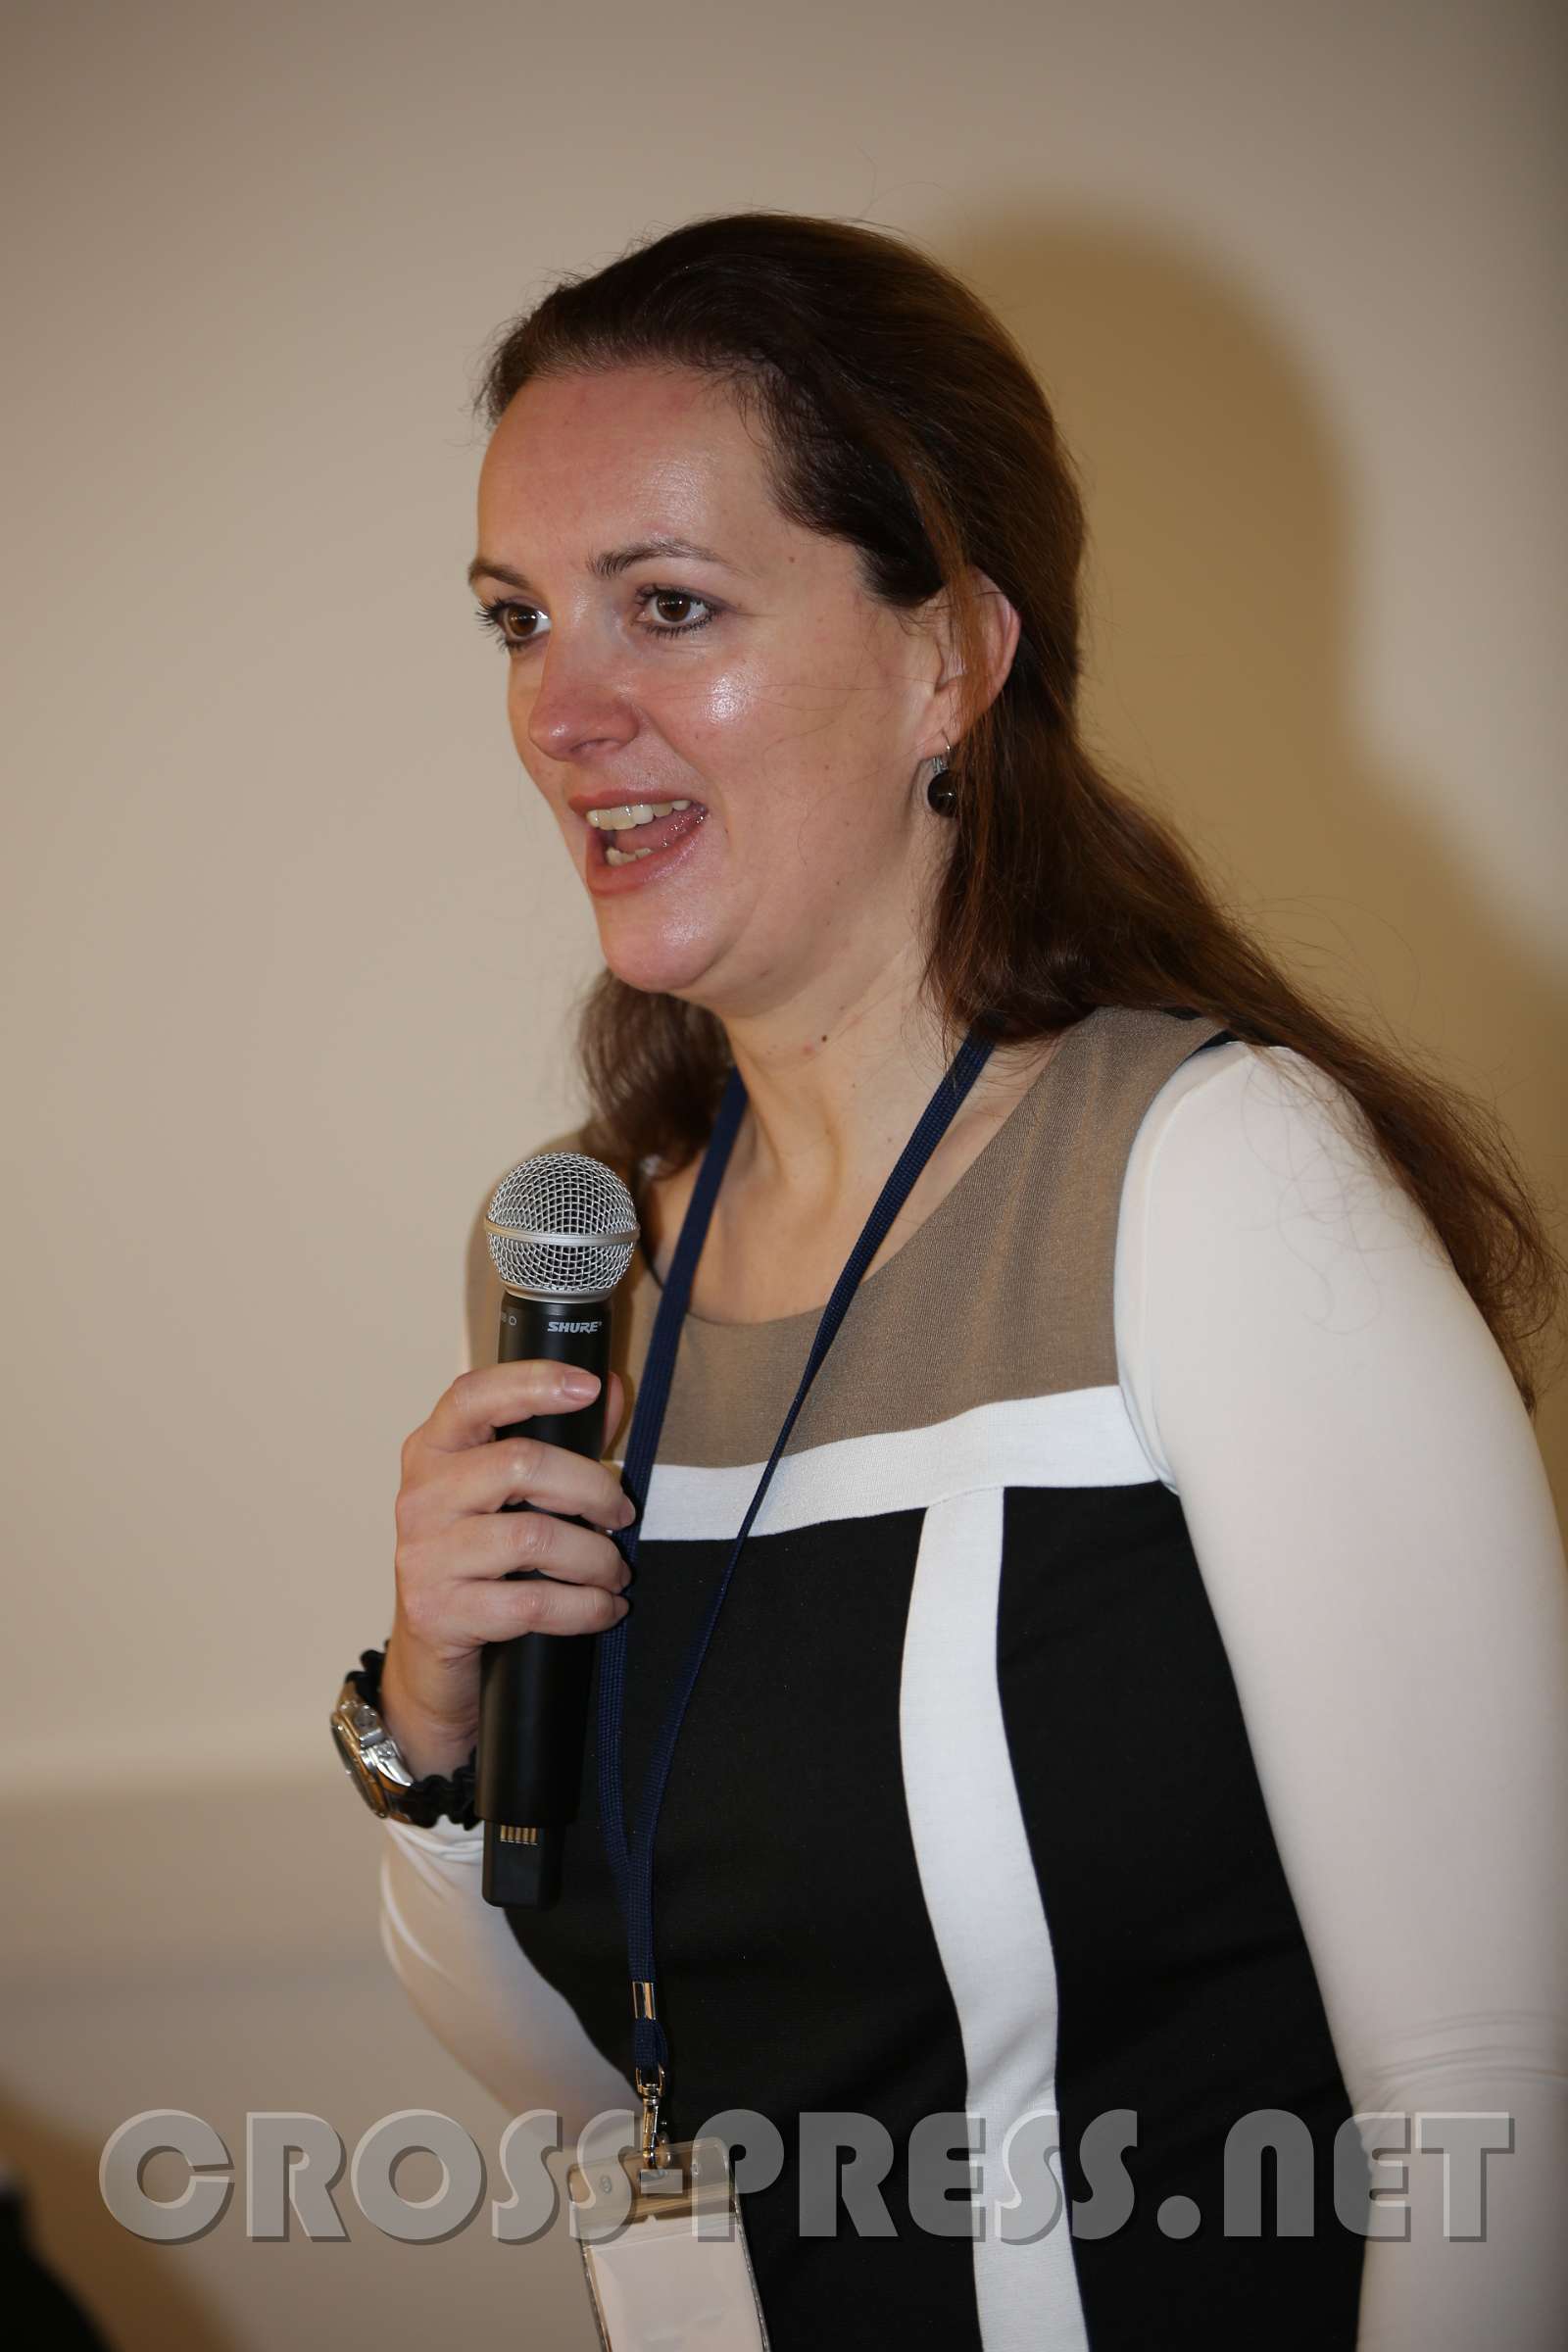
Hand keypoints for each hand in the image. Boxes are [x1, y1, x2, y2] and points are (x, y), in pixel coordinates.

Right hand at [380, 1362, 634, 1776]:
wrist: (431, 1657)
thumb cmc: (479, 1563)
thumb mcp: (511, 1497)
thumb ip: (560, 1440)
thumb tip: (607, 1387)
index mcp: (434, 1451)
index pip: (473, 1397)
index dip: (532, 1383)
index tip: (587, 1388)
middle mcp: (420, 1496)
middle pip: (520, 1465)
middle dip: (592, 1489)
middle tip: (622, 1514)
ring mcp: (424, 1555)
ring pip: (532, 1538)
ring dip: (594, 1557)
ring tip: (614, 1571)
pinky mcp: (439, 1612)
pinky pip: (531, 1602)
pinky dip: (584, 1607)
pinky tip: (603, 1608)